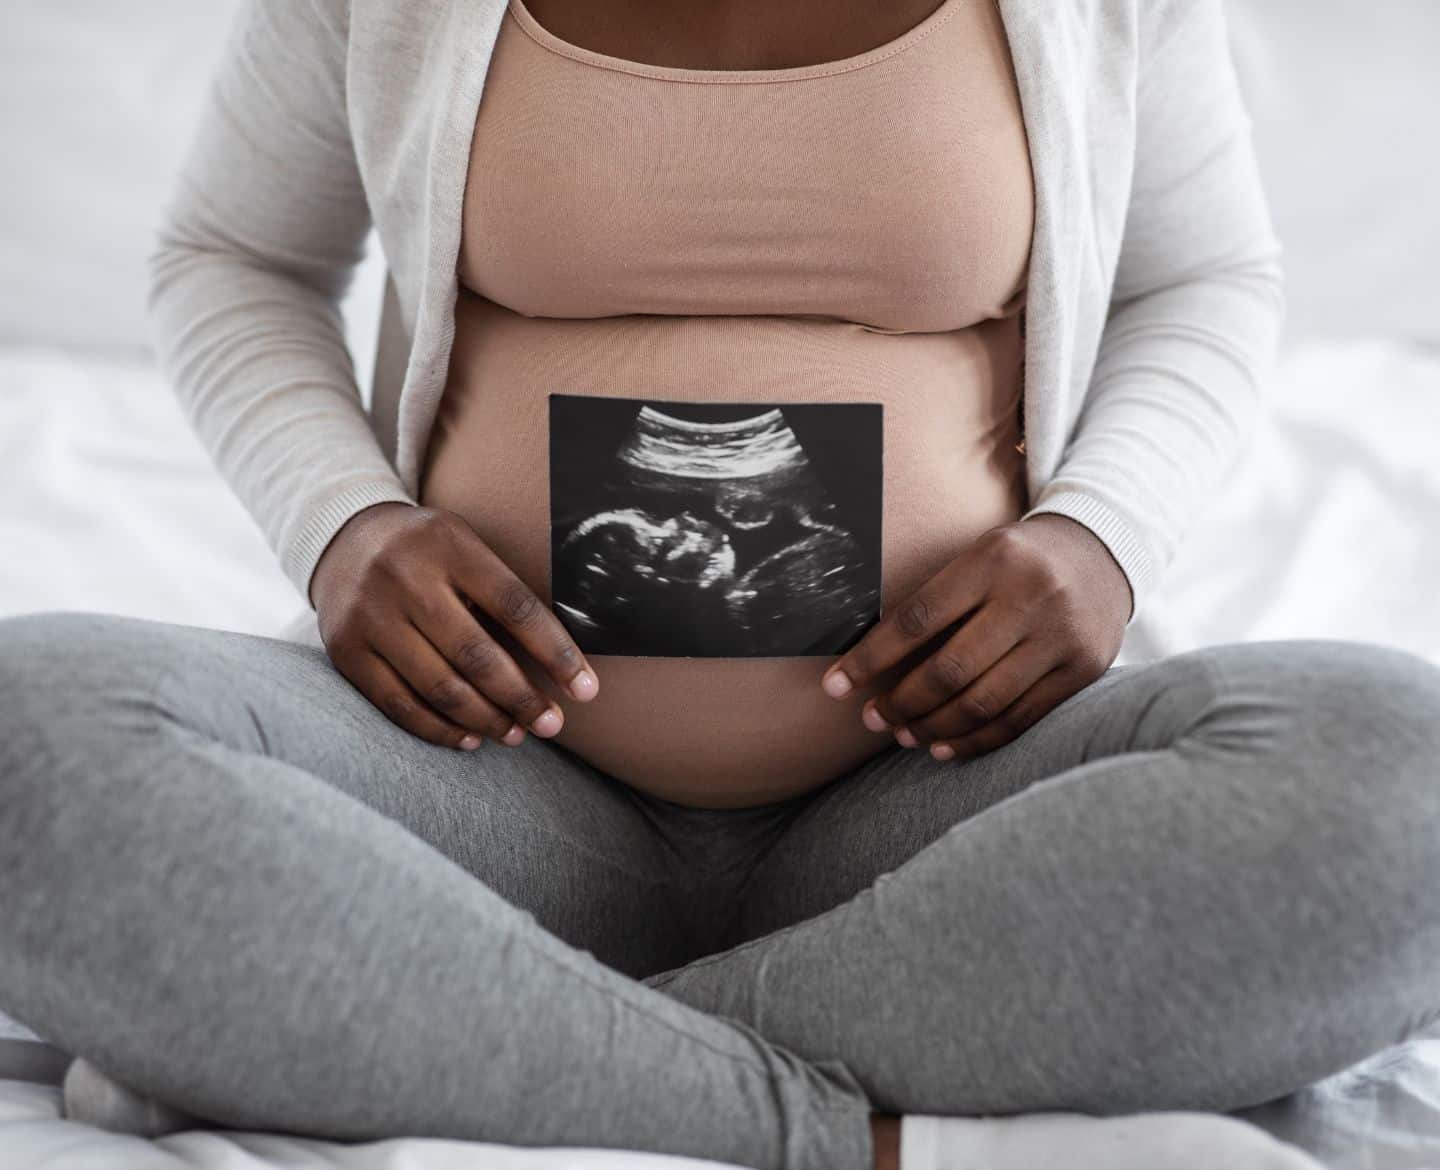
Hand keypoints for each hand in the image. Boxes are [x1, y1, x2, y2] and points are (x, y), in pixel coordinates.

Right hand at [310, 501, 599, 749]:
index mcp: (450, 546)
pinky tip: (469, 738)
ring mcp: (371, 615)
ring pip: (439, 686)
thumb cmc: (427, 551)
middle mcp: (407, 578)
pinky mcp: (346, 649)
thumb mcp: (464, 546)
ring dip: (485, 719)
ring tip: (515, 734)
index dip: (556, 652)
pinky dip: (438, 729)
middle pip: (477, 654)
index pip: (516, 606)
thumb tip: (560, 660)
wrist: (342, 537)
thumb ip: (500, 591)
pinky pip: (398, 703)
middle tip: (551, 724)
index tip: (586, 689)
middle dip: (522, 698)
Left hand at [818, 513, 1131, 760]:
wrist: (1103, 551)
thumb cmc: (1017, 560)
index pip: (916, 620)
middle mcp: (1029, 597)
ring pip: (983, 702)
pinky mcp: (1083, 670)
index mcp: (991, 561)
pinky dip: (976, 740)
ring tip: (902, 735)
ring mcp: (1060, 636)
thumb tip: (868, 660)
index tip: (835, 686)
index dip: (870, 659)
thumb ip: (934, 602)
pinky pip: (1019, 720)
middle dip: (901, 703)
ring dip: (934, 728)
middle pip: (949, 670)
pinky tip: (944, 748)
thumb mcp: (977, 558)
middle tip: (872, 719)